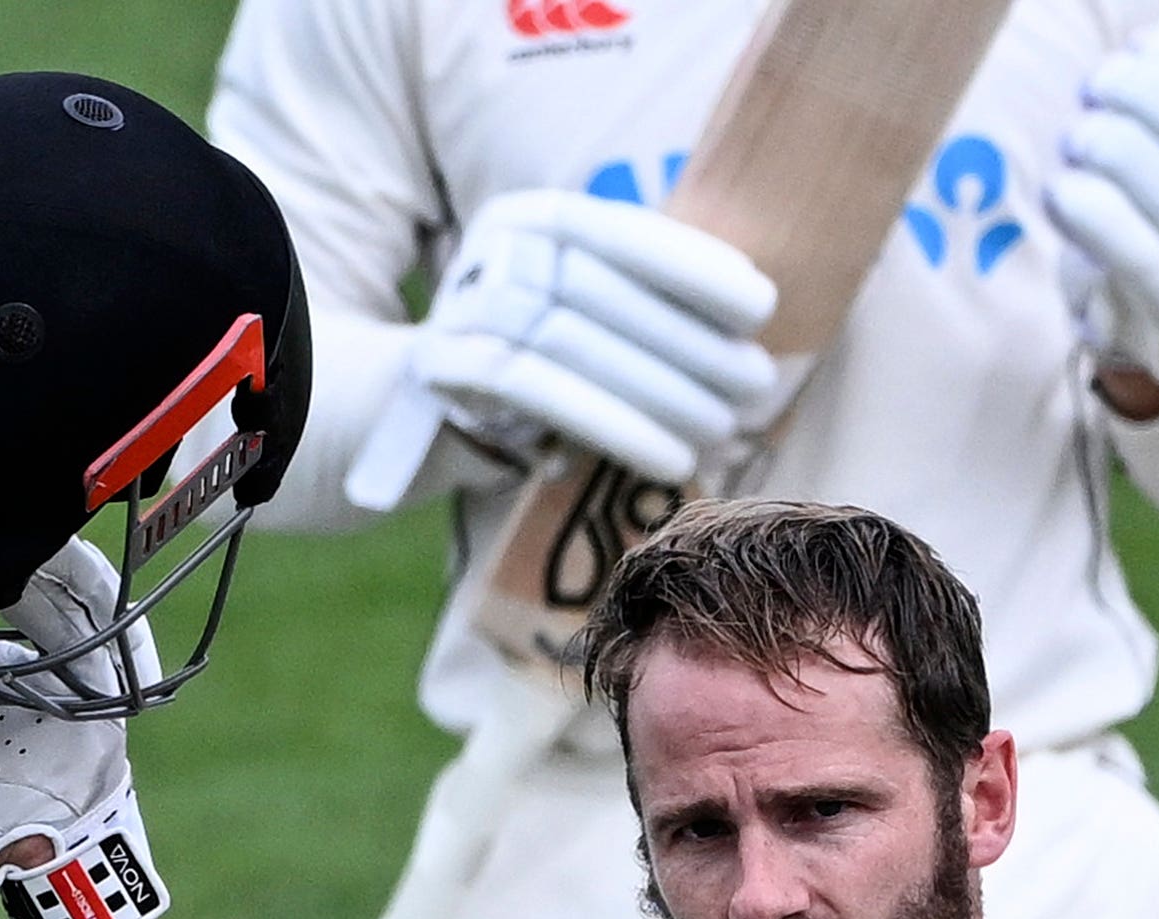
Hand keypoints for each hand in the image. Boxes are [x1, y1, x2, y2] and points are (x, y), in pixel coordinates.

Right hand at [398, 190, 777, 485]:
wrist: (398, 410)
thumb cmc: (520, 369)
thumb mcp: (578, 322)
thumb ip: (640, 310)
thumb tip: (748, 334)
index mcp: (529, 219)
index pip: (621, 231)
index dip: (693, 265)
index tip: (760, 305)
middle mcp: (489, 250)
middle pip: (606, 291)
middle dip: (693, 342)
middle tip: (756, 386)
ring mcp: (459, 307)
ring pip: (577, 343)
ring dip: (665, 391)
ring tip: (724, 430)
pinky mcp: (444, 373)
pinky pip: (542, 395)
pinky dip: (617, 426)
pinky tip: (672, 460)